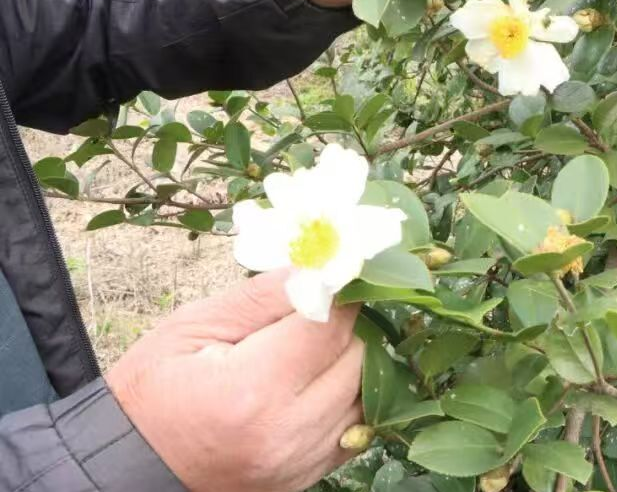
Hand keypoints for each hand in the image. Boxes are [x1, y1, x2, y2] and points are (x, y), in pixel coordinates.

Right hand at [107, 270, 364, 491]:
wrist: (130, 466)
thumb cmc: (153, 391)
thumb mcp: (192, 327)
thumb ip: (261, 297)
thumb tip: (316, 268)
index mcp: (254, 388)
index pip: (330, 327)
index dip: (338, 295)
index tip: (332, 276)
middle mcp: (287, 431)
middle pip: (356, 360)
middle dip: (343, 328)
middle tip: (315, 312)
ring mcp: (299, 461)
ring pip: (364, 395)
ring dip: (348, 365)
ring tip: (313, 349)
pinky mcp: (306, 477)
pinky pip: (356, 430)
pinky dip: (346, 401)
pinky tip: (316, 384)